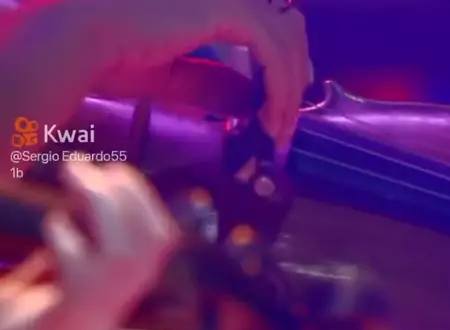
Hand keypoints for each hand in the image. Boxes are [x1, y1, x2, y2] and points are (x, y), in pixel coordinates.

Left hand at [0, 160, 178, 329]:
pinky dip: (67, 238)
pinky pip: (84, 272)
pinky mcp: (67, 322)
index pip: (159, 242)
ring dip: (106, 205)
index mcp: (107, 299)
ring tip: (74, 180)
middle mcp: (111, 310)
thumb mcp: (38, 288)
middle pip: (156, 242)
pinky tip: (51, 232)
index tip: (111, 173)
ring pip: (131, 254)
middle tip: (92, 172)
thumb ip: (60, 260)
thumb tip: (70, 213)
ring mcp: (94, 318)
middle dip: (131, 194)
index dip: (143, 200)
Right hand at [96, 0, 310, 147]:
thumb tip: (246, 102)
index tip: (279, 110)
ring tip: (278, 131)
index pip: (271, 26)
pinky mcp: (228, 7)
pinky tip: (271, 117)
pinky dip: (279, 87)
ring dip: (289, 91)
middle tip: (286, 128)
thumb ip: (211, 84)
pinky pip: (272, 50)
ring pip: (286, 41)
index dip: (284, 67)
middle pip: (288, 30)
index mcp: (213, 2)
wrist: (89, 40)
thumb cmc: (116, 55)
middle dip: (294, 82)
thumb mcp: (176, 77)